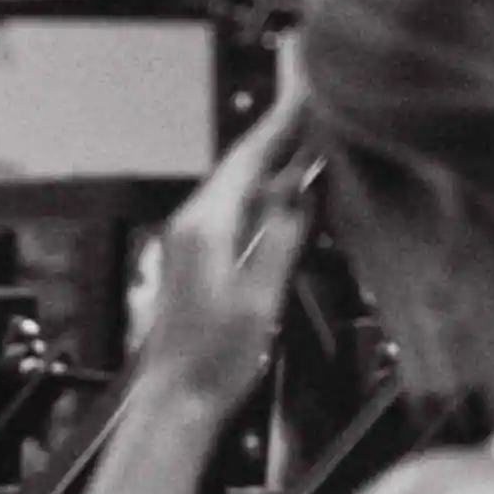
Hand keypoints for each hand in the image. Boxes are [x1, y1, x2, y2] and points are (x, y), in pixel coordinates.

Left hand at [131, 88, 315, 411]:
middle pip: (242, 168)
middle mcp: (191, 226)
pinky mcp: (195, 260)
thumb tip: (299, 197)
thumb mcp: (261, 296)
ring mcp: (190, 242)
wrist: (176, 399)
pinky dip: (263, 199)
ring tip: (312, 142)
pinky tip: (286, 195)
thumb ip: (281, 240)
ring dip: (275, 168)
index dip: (281, 124)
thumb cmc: (212, 359)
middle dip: (282, 138)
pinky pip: (234, 215)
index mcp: (205, 226)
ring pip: (239, 191)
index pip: (248, 158)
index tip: (305, 94)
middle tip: (316, 108)